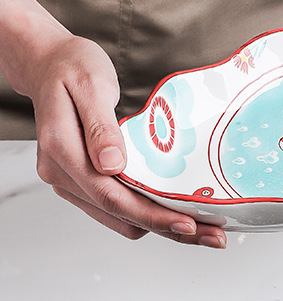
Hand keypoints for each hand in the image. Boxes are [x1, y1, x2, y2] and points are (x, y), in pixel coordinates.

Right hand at [23, 34, 226, 245]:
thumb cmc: (72, 67)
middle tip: (213, 237)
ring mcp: (72, 182)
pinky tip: (179, 212)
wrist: (51, 64)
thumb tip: (111, 164)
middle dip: (169, 229)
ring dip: (162, 227)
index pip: (111, 196)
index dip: (152, 215)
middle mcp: (62, 175)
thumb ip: (101, 126)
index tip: (188, 224)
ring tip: (205, 228)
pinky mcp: (85, 184)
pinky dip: (150, 215)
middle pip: (120, 216)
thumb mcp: (90, 84)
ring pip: (122, 220)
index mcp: (62, 151)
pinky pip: (120, 210)